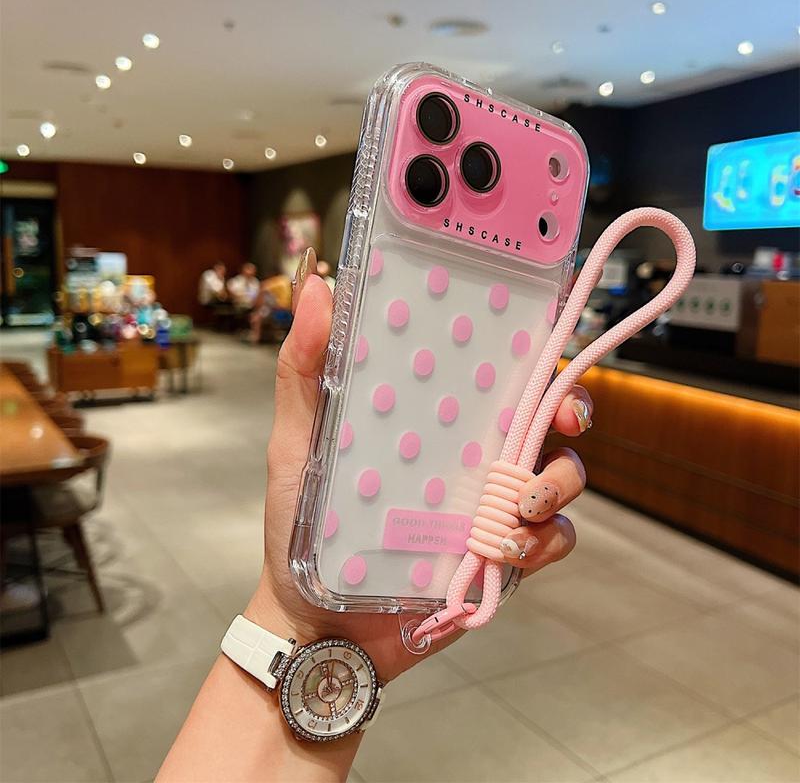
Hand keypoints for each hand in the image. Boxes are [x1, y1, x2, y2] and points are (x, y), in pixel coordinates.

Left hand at [247, 249, 592, 682]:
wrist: (316, 620)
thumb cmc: (301, 526)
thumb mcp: (296, 442)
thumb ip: (303, 370)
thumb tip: (320, 284)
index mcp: (435, 422)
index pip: (496, 373)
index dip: (532, 351)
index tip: (547, 339)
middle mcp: (472, 457)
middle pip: (546, 417)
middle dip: (571, 407)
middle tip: (566, 416)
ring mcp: (490, 507)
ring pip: (561, 477)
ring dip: (559, 483)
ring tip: (518, 506)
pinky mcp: (502, 558)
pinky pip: (551, 541)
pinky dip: (544, 542)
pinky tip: (508, 550)